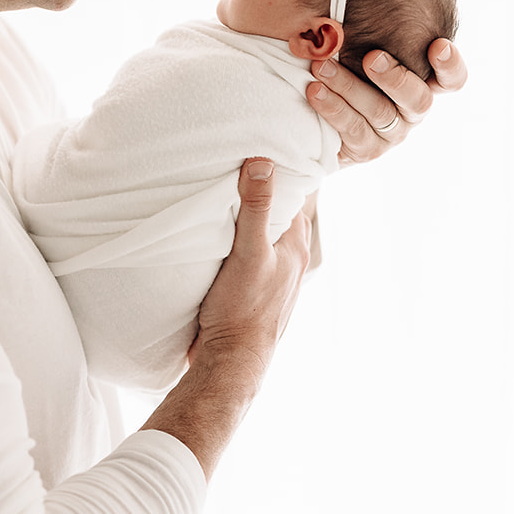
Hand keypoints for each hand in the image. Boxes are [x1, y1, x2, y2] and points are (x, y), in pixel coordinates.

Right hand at [187, 158, 311, 371]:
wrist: (229, 361)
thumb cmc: (243, 310)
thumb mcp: (248, 252)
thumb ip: (256, 208)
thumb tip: (262, 163)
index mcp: (297, 247)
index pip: (297, 198)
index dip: (282, 176)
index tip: (263, 151)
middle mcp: (290, 261)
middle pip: (279, 216)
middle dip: (264, 195)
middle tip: (238, 168)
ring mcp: (271, 277)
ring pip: (263, 237)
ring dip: (247, 221)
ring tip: (224, 198)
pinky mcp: (250, 290)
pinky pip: (247, 256)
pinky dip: (236, 243)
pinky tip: (216, 239)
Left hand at [307, 37, 467, 164]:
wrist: (315, 113)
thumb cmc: (343, 61)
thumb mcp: (358, 41)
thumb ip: (369, 25)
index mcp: (423, 81)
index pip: (451, 79)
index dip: (450, 64)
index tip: (437, 45)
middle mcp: (413, 110)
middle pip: (419, 99)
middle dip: (395, 77)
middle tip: (372, 57)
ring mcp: (392, 132)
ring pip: (380, 111)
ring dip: (348, 85)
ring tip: (321, 67)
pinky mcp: (368, 149)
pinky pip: (354, 129)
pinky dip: (332, 107)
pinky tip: (313, 90)